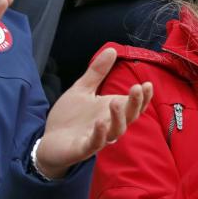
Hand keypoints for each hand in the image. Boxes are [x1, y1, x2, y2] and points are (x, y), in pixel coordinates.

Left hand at [37, 47, 152, 178]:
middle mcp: (110, 125)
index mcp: (112, 112)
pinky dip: (100, 134)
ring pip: (116, 131)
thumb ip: (97, 72)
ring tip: (116, 101)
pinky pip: (95, 143)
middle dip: (135, 104)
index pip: (134, 106)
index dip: (143, 97)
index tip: (147, 84)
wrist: (50, 141)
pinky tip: (100, 122)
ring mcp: (98, 138)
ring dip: (118, 117)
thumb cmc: (70, 117)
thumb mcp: (82, 89)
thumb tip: (112, 49)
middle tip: (137, 88)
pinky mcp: (83, 149)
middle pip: (130, 117)